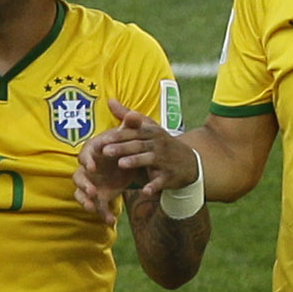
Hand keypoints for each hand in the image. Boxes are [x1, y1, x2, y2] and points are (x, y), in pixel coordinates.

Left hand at [74, 100, 195, 214]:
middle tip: (105, 151)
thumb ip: (128, 116)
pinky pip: (161, 181)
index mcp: (151, 132)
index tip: (102, 139)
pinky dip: (153, 186)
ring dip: (135, 161)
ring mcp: (165, 160)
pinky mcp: (170, 175)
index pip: (133, 132)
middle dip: (122, 147)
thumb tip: (109, 100)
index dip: (118, 135)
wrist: (191, 162)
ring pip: (149, 160)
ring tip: (121, 164)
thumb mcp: (149, 127)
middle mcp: (158, 144)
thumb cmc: (162, 143)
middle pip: (138, 145)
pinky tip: (144, 191)